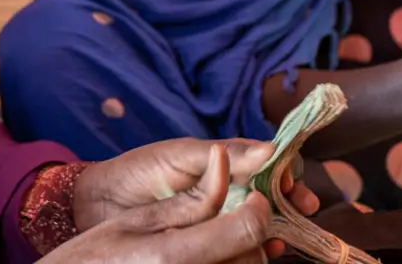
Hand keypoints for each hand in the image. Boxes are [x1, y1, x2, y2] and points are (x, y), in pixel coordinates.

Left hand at [73, 138, 319, 257]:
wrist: (99, 203)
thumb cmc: (139, 170)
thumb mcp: (181, 156)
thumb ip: (224, 154)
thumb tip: (271, 149)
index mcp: (224, 161)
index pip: (269, 162)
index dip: (287, 171)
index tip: (295, 185)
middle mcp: (227, 188)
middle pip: (271, 195)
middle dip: (290, 204)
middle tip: (302, 212)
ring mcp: (218, 216)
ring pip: (257, 223)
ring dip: (274, 229)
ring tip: (280, 238)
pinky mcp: (205, 240)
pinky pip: (235, 245)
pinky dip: (251, 248)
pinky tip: (261, 252)